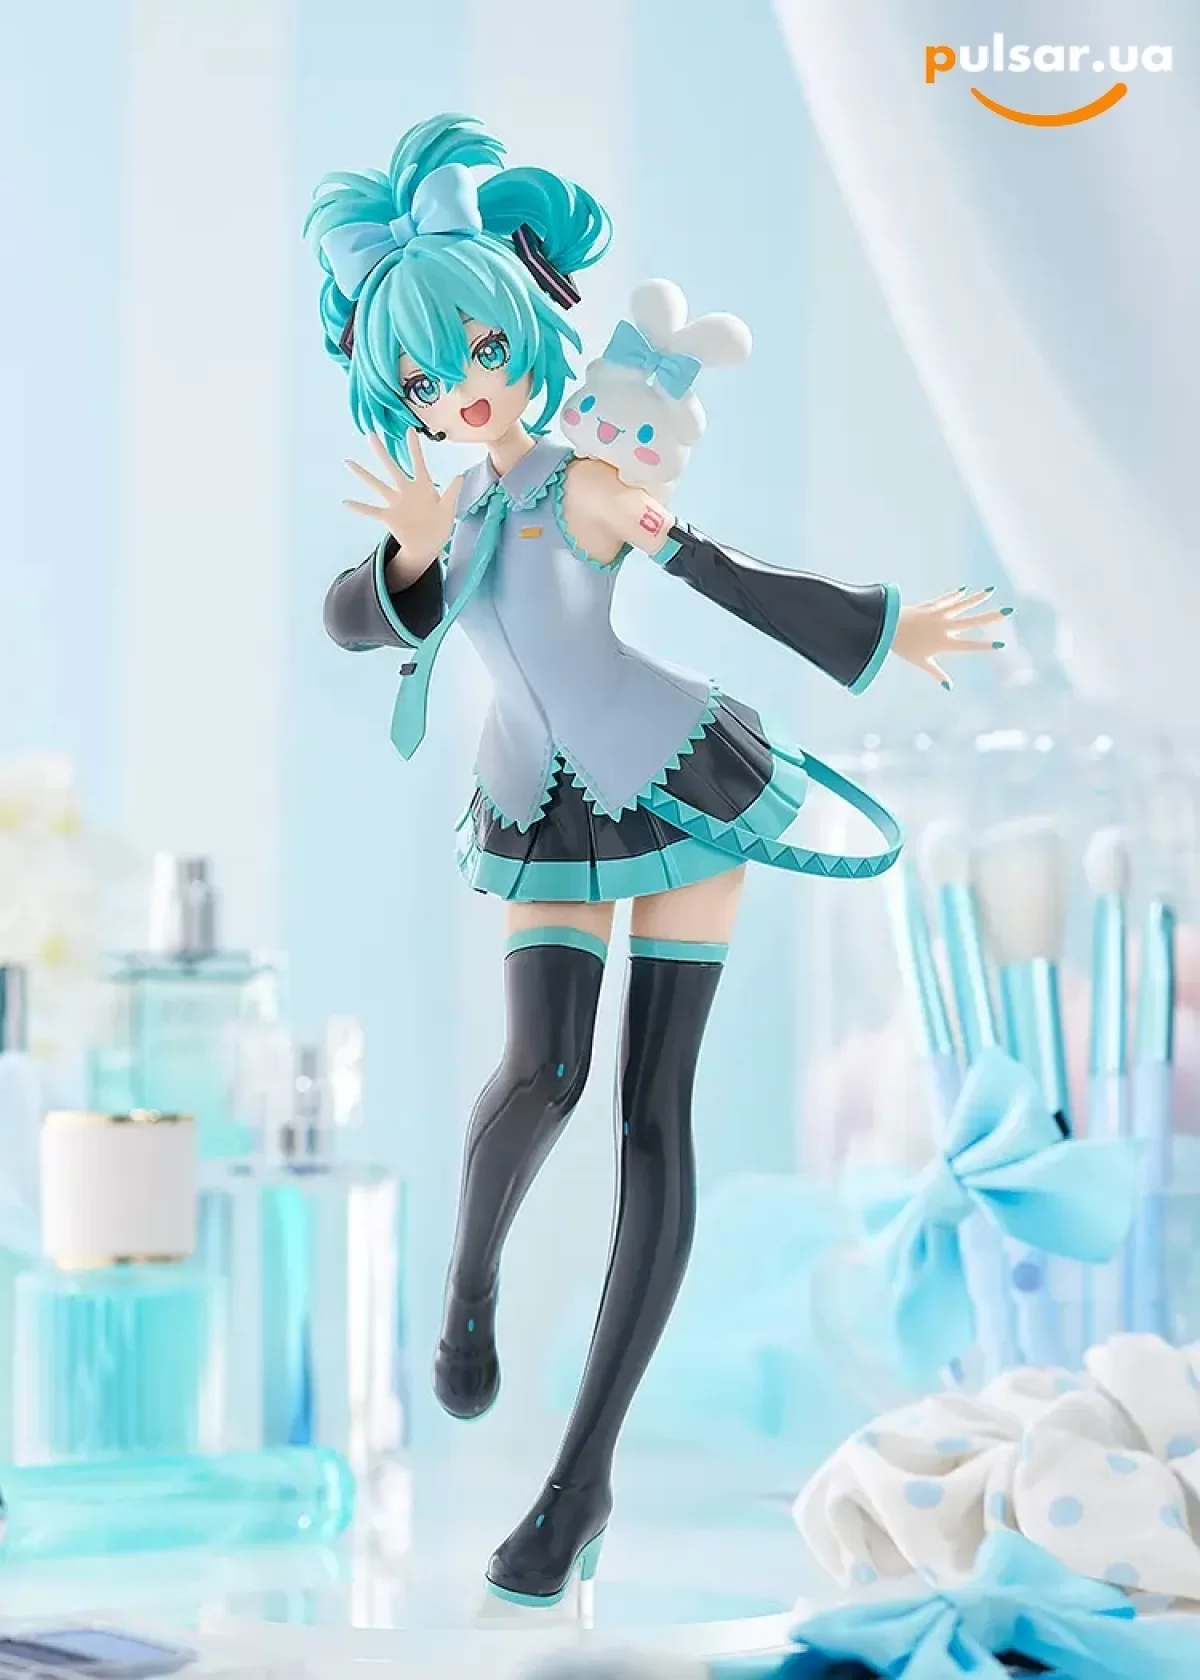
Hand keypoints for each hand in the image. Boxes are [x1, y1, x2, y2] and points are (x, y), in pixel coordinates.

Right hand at [343, 432, 456, 578]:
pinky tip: (346, 502)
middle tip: (370, 435)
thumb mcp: (449, 508)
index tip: (410, 430)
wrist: (429, 545)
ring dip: (363, 474)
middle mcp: (406, 491)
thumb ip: (453, 492)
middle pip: (391, 468)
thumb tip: (460, 475)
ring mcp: (396, 503)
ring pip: (377, 485)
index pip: (418, 462)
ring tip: (349, 462)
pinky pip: (371, 510)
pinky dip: (359, 507)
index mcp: (423, 486)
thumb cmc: (439, 525)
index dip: (414, 447)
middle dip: (381, 452)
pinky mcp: (389, 517)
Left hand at [891, 587, 1010, 688]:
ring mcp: (939, 614)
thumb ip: (937, 674)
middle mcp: (945, 627)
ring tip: (990, 591)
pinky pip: (946, 600)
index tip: (1001, 644)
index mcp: (944, 643)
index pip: (970, 645)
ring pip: (962, 605)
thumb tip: (949, 687)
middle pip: (972, 621)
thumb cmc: (904, 648)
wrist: (887, 629)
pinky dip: (955, 595)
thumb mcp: (922, 663)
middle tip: (1008, 611)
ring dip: (977, 598)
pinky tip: (965, 590)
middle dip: (991, 617)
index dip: (986, 645)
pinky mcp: (931, 606)